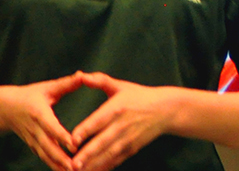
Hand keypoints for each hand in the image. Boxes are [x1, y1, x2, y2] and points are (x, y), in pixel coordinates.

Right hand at [0, 72, 84, 170]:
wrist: (4, 109)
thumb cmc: (29, 96)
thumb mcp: (47, 87)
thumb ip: (66, 83)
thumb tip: (83, 75)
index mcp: (39, 113)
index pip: (51, 127)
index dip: (61, 136)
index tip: (73, 145)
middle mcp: (35, 129)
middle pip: (47, 146)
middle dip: (60, 158)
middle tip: (74, 167)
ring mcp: (32, 140)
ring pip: (45, 155)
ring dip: (57, 165)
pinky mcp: (33, 146)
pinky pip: (43, 158)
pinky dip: (53, 166)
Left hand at [68, 73, 182, 170]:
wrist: (166, 109)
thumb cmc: (139, 96)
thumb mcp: (121, 86)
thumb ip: (100, 81)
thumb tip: (81, 75)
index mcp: (117, 108)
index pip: (98, 121)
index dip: (85, 131)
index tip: (72, 141)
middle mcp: (122, 125)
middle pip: (102, 141)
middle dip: (87, 154)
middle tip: (73, 164)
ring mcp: (128, 138)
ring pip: (109, 154)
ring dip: (94, 164)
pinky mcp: (132, 148)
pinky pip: (117, 160)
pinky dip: (106, 167)